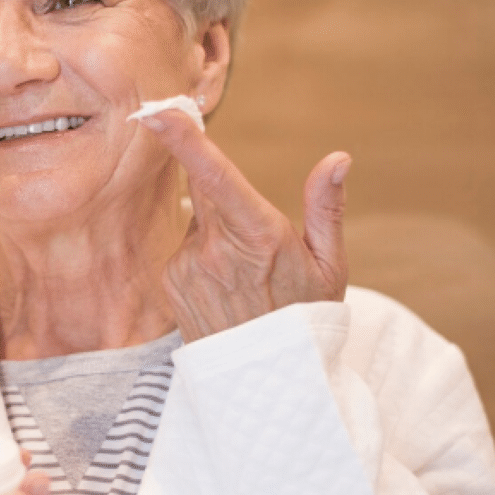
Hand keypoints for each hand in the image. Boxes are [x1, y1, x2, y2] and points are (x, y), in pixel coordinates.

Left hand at [141, 108, 349, 341]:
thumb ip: (326, 207)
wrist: (265, 382)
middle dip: (222, 189)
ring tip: (246, 277)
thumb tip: (337, 159)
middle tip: (252, 232)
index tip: (157, 112)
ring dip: (218, 233)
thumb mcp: (330, 266)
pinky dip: (204, 255)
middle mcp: (215, 250)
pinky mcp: (171, 280)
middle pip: (205, 189)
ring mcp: (187, 267)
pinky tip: (225, 287)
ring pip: (199, 222)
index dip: (183, 141)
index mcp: (258, 237)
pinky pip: (187, 248)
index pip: (214, 178)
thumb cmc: (305, 320)